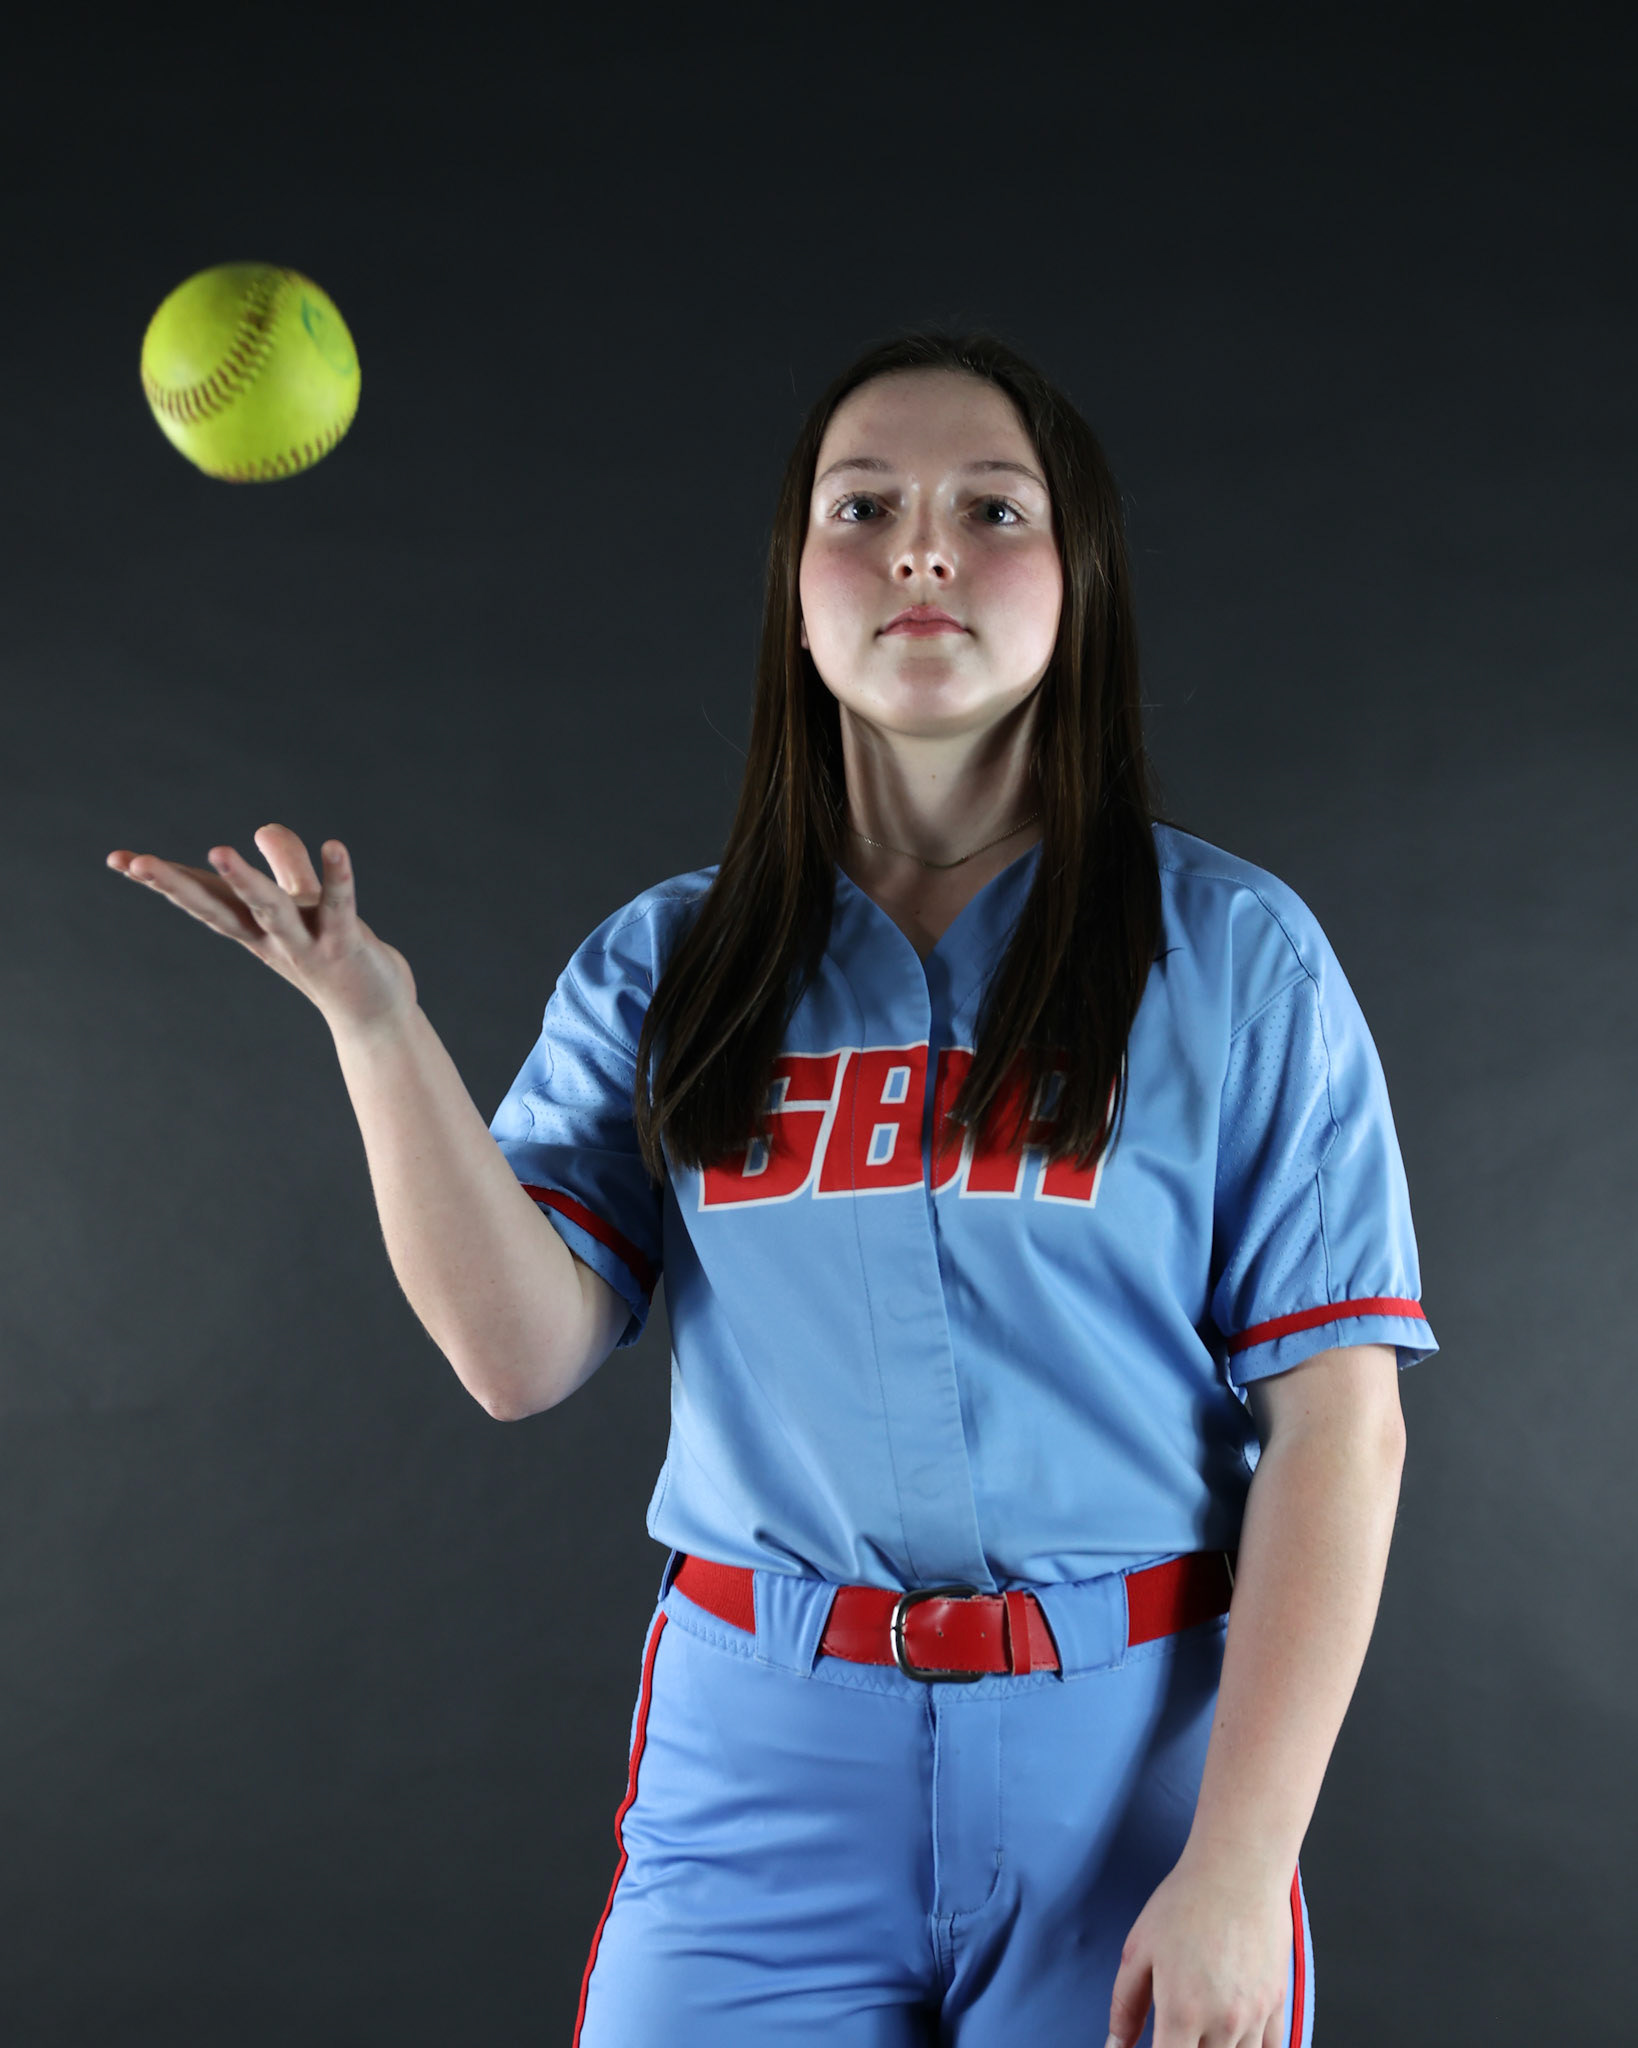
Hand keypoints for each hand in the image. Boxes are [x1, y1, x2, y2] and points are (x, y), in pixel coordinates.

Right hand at [107, 823, 417, 1036]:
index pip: (203, 898)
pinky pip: (339, 906)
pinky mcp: (346, 944)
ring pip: (270, 909)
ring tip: (218, 850)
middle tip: (137, 862)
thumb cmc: (336, 956)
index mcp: (255, 928)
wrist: (375, 1015)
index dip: (164, 879)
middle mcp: (272, 938)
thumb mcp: (304, 906)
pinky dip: (337, 876)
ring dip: (244, 881)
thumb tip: (264, 827)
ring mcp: (307, 944)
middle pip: (218, 908)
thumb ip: (286, 864)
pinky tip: (334, 845)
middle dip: (178, 885)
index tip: (119, 859)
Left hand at [1106, 1849, 1292, 2047]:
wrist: (1239, 1869)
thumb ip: (1126, 2004)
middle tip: (1177, 2030)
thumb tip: (1116, 2044)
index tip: (1153, 2045)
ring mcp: (1254, 2018)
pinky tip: (1234, 2036)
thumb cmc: (1187, 1901)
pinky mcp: (1277, 2005)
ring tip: (1202, 2029)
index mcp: (1181, 2013)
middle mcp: (1222, 2024)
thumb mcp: (1139, 1949)